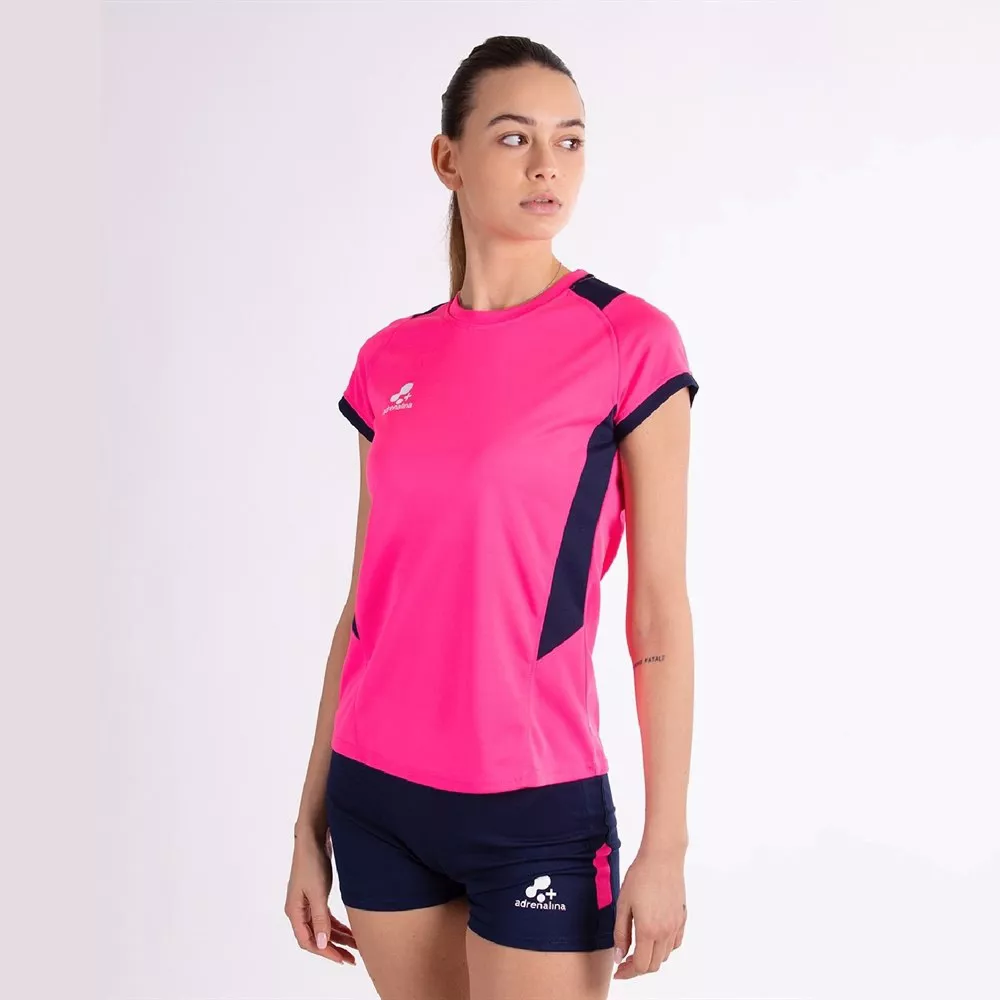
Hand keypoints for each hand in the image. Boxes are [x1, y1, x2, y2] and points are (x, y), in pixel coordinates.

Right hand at [284, 829, 357, 964]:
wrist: (313, 838)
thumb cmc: (312, 862)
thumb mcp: (318, 892)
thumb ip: (320, 919)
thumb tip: (321, 944)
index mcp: (294, 911)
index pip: (308, 941)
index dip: (325, 952)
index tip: (342, 959)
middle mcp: (298, 910)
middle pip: (316, 937)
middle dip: (334, 948)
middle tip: (353, 959)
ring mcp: (307, 903)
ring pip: (322, 927)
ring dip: (338, 937)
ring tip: (356, 946)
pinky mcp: (316, 895)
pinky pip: (325, 917)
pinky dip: (337, 925)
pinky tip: (349, 931)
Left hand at [612, 848, 686, 979]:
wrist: (662, 857)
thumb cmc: (640, 877)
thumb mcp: (623, 904)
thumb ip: (620, 933)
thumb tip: (619, 957)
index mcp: (648, 930)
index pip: (641, 966)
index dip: (628, 973)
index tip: (618, 971)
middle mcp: (665, 932)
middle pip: (653, 965)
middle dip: (638, 968)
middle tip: (624, 961)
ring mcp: (676, 926)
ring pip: (665, 955)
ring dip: (651, 957)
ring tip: (637, 948)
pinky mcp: (682, 918)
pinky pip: (675, 943)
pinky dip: (664, 948)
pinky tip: (654, 938)